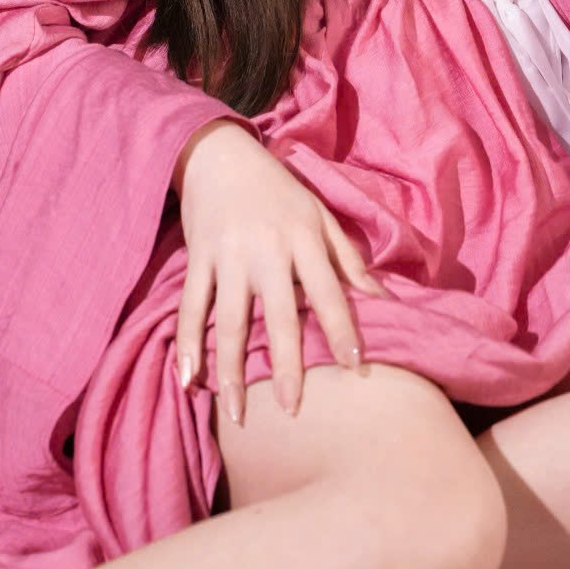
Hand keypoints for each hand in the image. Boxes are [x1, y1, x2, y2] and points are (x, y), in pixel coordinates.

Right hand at [173, 121, 385, 424]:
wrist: (218, 154)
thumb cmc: (277, 188)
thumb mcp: (318, 214)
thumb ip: (347, 258)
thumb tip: (383, 298)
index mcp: (302, 238)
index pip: (328, 291)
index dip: (342, 329)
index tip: (355, 368)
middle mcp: (265, 251)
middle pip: (277, 317)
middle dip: (285, 365)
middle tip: (292, 410)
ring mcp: (228, 257)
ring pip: (228, 322)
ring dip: (230, 371)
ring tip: (236, 414)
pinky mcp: (198, 259)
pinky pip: (191, 308)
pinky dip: (187, 344)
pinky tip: (188, 380)